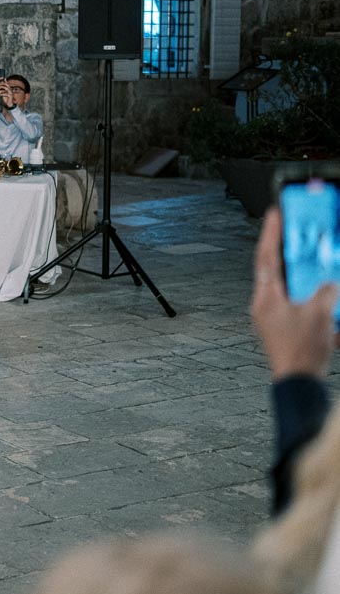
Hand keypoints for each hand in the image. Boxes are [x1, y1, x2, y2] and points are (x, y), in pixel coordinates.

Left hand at [251, 208, 338, 379]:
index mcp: (266, 297)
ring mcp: (273, 316)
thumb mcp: (319, 314)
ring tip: (311, 255)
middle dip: (285, 248)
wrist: (298, 381)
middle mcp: (265, 304)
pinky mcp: (285, 327)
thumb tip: (329, 283)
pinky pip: (297, 301)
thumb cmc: (301, 350)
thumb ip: (324, 292)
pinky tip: (323, 290)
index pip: (267, 257)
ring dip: (300, 270)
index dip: (272, 233)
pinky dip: (309, 293)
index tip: (275, 213)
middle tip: (295, 229)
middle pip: (274, 268)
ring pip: (287, 284)